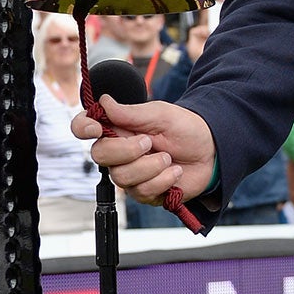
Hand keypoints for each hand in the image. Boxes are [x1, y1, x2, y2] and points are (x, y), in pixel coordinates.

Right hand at [74, 98, 216, 202]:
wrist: (211, 152)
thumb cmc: (185, 129)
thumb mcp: (160, 115)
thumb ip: (130, 113)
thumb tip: (103, 102)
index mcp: (118, 128)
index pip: (85, 128)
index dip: (83, 128)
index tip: (96, 127)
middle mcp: (118, 152)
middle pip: (100, 155)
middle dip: (127, 150)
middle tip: (150, 142)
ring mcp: (130, 174)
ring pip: (122, 177)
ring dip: (150, 167)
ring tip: (168, 158)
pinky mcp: (145, 192)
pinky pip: (143, 191)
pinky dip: (162, 180)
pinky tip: (175, 172)